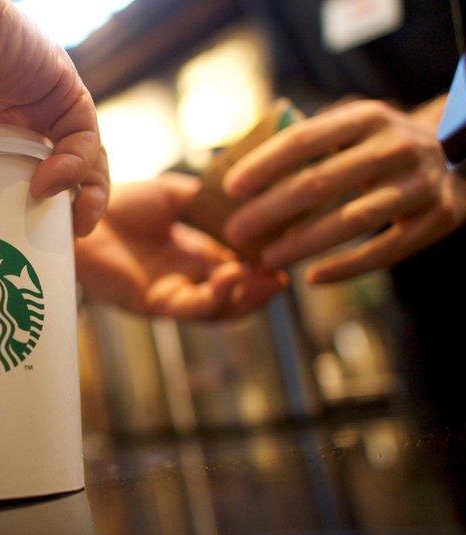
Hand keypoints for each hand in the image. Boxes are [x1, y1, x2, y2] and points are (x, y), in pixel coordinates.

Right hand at [0, 0, 107, 262]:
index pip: (4, 191)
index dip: (12, 227)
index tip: (7, 260)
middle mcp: (8, 126)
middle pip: (52, 183)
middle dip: (59, 222)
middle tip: (52, 254)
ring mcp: (36, 110)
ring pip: (82, 164)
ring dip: (86, 201)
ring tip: (71, 230)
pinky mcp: (58, 90)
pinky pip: (85, 136)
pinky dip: (79, 167)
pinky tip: (49, 186)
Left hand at [76, 174, 286, 319]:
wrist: (77, 210)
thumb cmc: (117, 201)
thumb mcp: (174, 195)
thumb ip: (207, 201)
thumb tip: (246, 201)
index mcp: (190, 252)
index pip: (236, 264)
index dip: (262, 262)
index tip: (288, 249)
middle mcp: (183, 276)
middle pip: (233, 294)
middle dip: (262, 287)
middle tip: (285, 274)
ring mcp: (168, 291)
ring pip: (218, 308)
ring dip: (246, 297)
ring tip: (269, 280)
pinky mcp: (151, 302)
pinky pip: (191, 307)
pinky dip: (216, 297)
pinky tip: (232, 275)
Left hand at [223, 99, 465, 283]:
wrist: (457, 153)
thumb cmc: (380, 145)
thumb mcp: (353, 127)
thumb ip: (311, 142)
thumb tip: (242, 171)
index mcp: (367, 117)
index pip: (304, 139)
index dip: (263, 164)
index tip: (230, 188)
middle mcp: (397, 146)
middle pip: (321, 182)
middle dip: (270, 210)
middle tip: (235, 232)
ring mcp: (421, 184)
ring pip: (352, 220)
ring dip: (303, 243)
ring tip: (267, 259)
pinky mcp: (439, 218)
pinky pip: (385, 250)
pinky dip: (346, 267)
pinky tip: (313, 278)